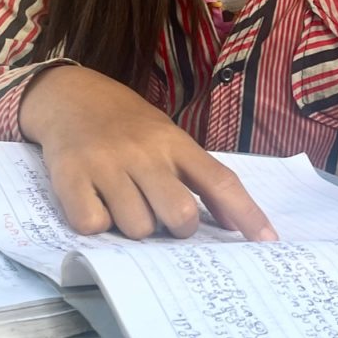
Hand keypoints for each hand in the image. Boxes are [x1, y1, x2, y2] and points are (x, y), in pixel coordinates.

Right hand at [19, 65, 276, 241]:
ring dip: (133, 227)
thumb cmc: (127, 124)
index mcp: (174, 141)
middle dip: (176, 229)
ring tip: (122, 203)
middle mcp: (144, 152)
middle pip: (179, 215)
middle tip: (161, 215)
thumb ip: (197, 174)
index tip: (268, 243)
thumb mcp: (167, 137)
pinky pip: (93, 225)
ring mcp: (106, 163)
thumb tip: (234, 224)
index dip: (247, 213)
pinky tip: (94, 203)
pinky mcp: (69, 176)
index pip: (220, 180)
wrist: (71, 95)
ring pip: (137, 227)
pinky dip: (96, 224)